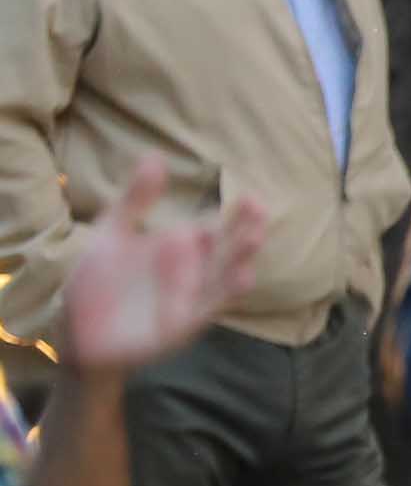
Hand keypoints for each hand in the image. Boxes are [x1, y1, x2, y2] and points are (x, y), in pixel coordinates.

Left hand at [59, 158, 265, 375]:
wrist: (77, 329)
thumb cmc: (98, 281)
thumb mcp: (114, 232)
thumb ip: (137, 199)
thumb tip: (156, 156)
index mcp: (179, 248)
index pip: (215, 227)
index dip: (235, 214)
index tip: (251, 196)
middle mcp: (192, 271)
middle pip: (227, 248)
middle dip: (244, 230)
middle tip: (258, 207)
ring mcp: (191, 297)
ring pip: (225, 275)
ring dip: (241, 258)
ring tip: (254, 236)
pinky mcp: (184, 322)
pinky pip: (210, 306)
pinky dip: (227, 293)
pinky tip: (242, 276)